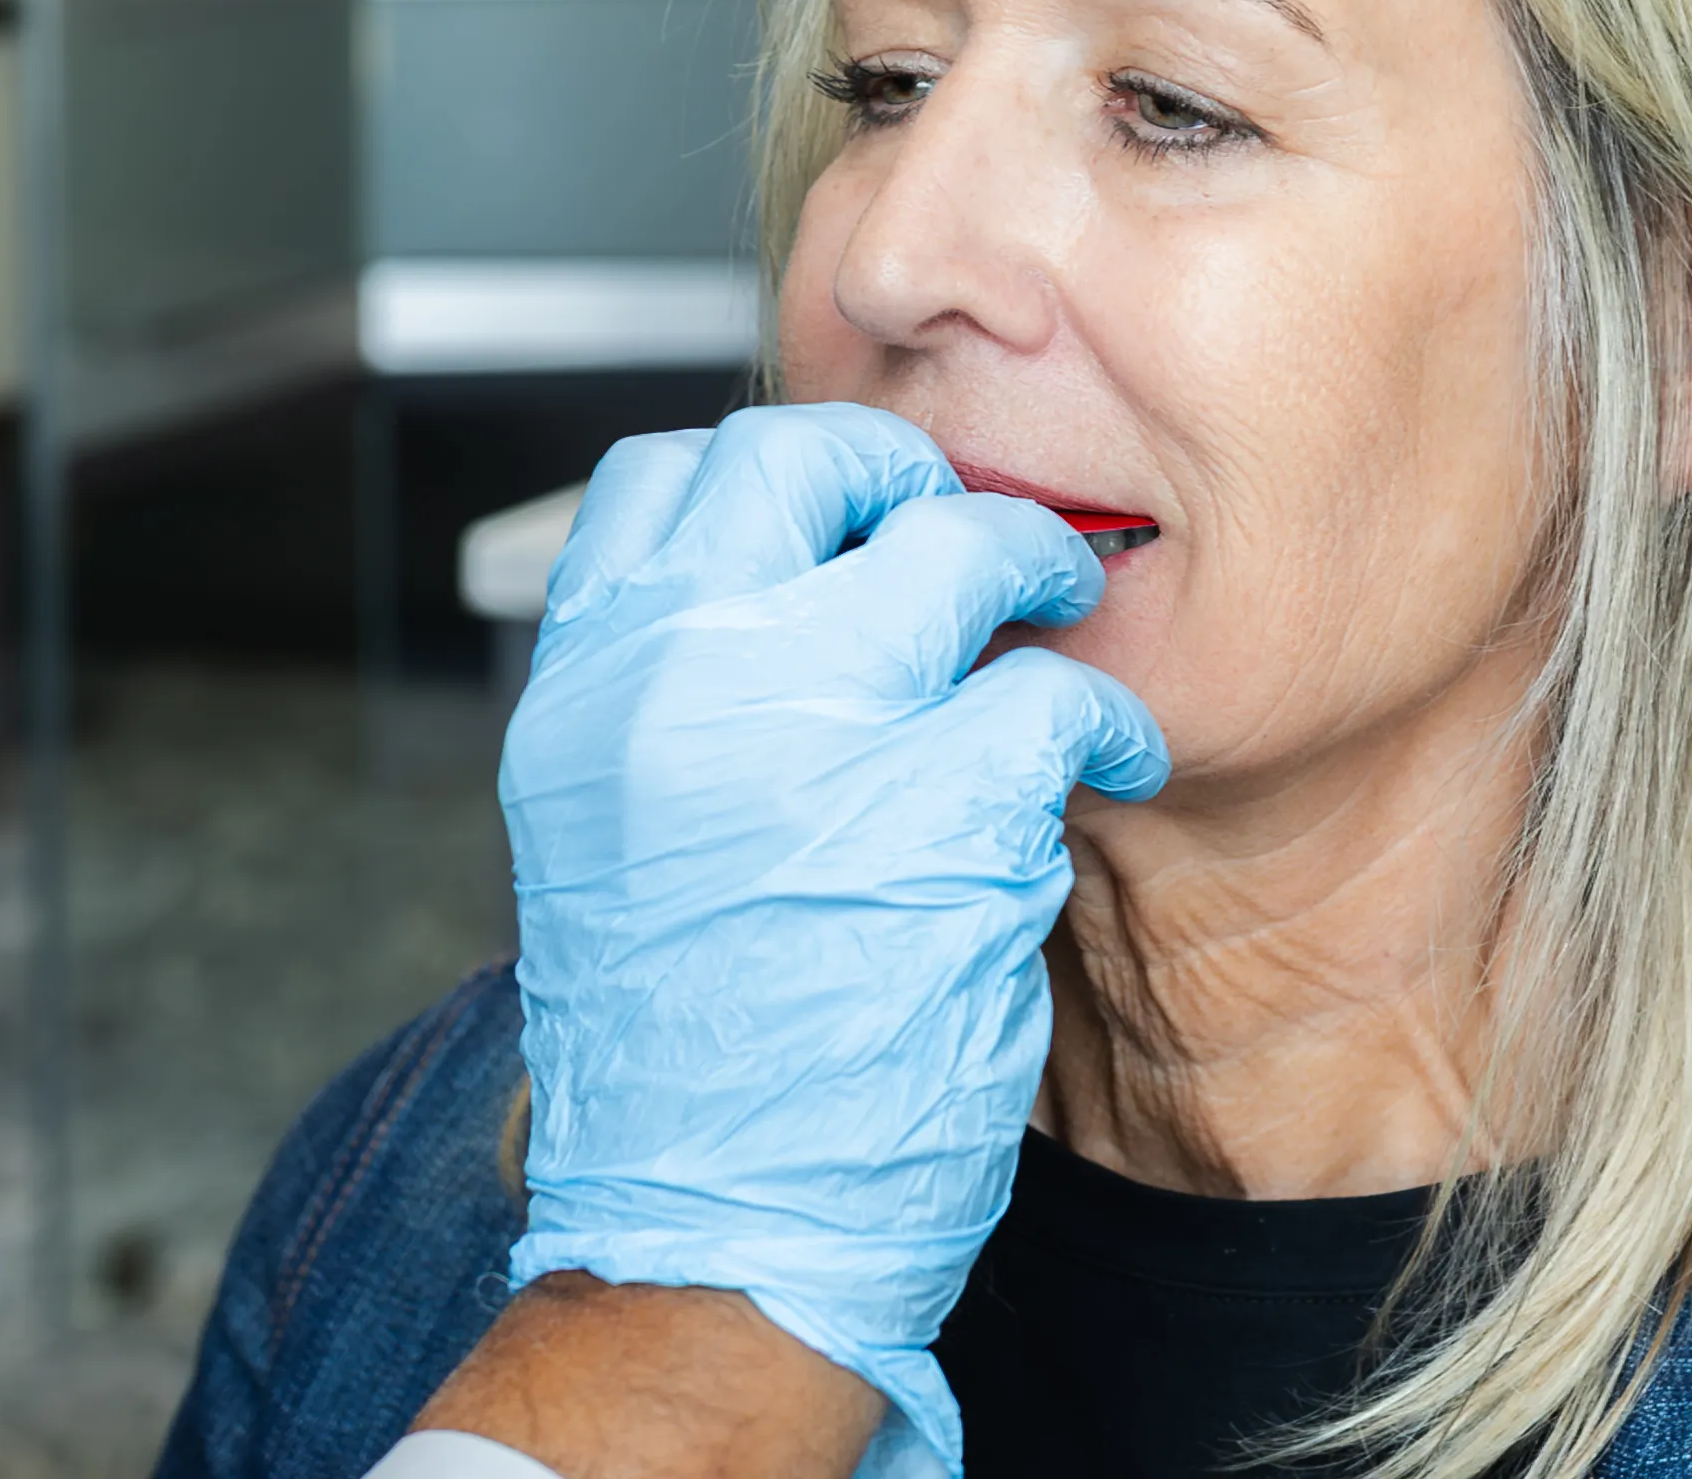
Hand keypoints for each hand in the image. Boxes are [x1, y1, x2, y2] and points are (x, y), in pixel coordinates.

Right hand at [496, 403, 1170, 1478]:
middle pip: (801, 459)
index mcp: (582, 688)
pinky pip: (1055, 695)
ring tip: (1057, 621)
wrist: (707, 1231)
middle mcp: (675, 678)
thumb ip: (670, 697)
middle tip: (965, 538)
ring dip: (1029, 573)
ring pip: (954, 544)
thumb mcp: (604, 834)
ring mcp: (808, 729)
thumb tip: (788, 591)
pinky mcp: (938, 808)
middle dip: (904, 478)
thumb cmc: (677, 1055)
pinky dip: (1103, 725)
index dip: (773, 481)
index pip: (661, 480)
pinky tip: (1108, 760)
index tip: (839, 522)